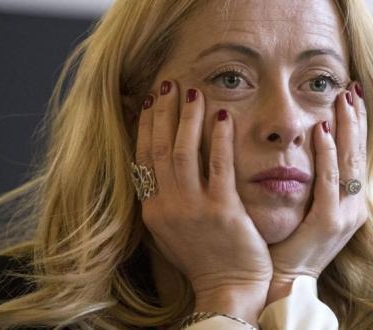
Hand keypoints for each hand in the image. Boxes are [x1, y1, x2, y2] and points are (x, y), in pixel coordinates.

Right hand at [136, 80, 271, 320]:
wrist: (229, 288)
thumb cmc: (205, 258)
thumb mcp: (172, 230)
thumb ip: (165, 198)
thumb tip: (159, 165)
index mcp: (152, 210)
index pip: (143, 158)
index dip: (145, 126)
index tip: (150, 101)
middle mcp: (166, 206)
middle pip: (159, 148)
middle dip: (162, 112)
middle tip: (167, 84)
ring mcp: (193, 209)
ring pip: (182, 152)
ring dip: (187, 118)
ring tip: (192, 92)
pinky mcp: (222, 210)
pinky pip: (218, 165)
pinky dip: (218, 137)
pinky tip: (223, 115)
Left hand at [266, 82, 368, 303]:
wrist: (284, 280)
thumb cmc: (287, 240)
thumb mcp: (304, 204)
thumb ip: (309, 176)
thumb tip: (301, 139)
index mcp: (348, 200)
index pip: (355, 153)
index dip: (356, 123)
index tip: (351, 93)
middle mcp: (353, 205)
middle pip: (358, 152)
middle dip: (355, 118)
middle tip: (351, 88)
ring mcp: (344, 214)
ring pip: (349, 161)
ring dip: (346, 127)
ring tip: (343, 99)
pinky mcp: (328, 222)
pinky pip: (329, 181)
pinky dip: (328, 154)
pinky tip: (323, 130)